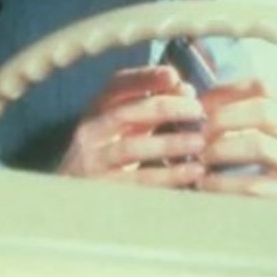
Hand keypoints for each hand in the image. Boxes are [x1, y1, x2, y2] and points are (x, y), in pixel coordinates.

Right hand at [57, 65, 206, 188]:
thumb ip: (153, 106)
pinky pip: (138, 181)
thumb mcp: (127, 127)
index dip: (144, 78)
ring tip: (200, 141)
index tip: (173, 76)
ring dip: (168, 143)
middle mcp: (89, 132)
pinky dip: (168, 175)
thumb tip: (185, 89)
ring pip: (131, 148)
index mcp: (96, 110)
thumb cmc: (113, 155)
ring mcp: (92, 162)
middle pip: (124, 113)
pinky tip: (193, 171)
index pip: (116, 85)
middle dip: (164, 108)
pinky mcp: (103, 190)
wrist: (76, 201)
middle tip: (198, 110)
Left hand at [197, 78, 276, 214]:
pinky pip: (254, 186)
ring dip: (220, 150)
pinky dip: (224, 184)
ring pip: (257, 145)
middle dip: (221, 118)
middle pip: (261, 110)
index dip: (225, 91)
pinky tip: (207, 185)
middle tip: (196, 132)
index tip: (200, 103)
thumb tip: (205, 103)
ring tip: (200, 159)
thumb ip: (262, 111)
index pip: (263, 85)